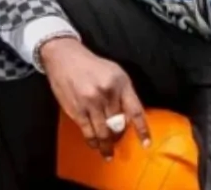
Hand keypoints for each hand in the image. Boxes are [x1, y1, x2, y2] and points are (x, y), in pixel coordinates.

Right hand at [39, 37, 150, 158]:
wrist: (64, 58)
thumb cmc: (92, 66)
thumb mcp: (115, 73)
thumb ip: (124, 93)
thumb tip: (130, 118)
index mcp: (121, 83)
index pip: (135, 111)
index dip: (142, 130)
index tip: (146, 144)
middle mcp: (108, 93)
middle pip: (119, 124)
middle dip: (119, 136)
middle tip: (118, 142)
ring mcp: (91, 103)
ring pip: (104, 132)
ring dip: (107, 145)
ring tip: (108, 153)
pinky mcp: (77, 110)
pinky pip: (88, 132)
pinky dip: (93, 142)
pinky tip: (95, 146)